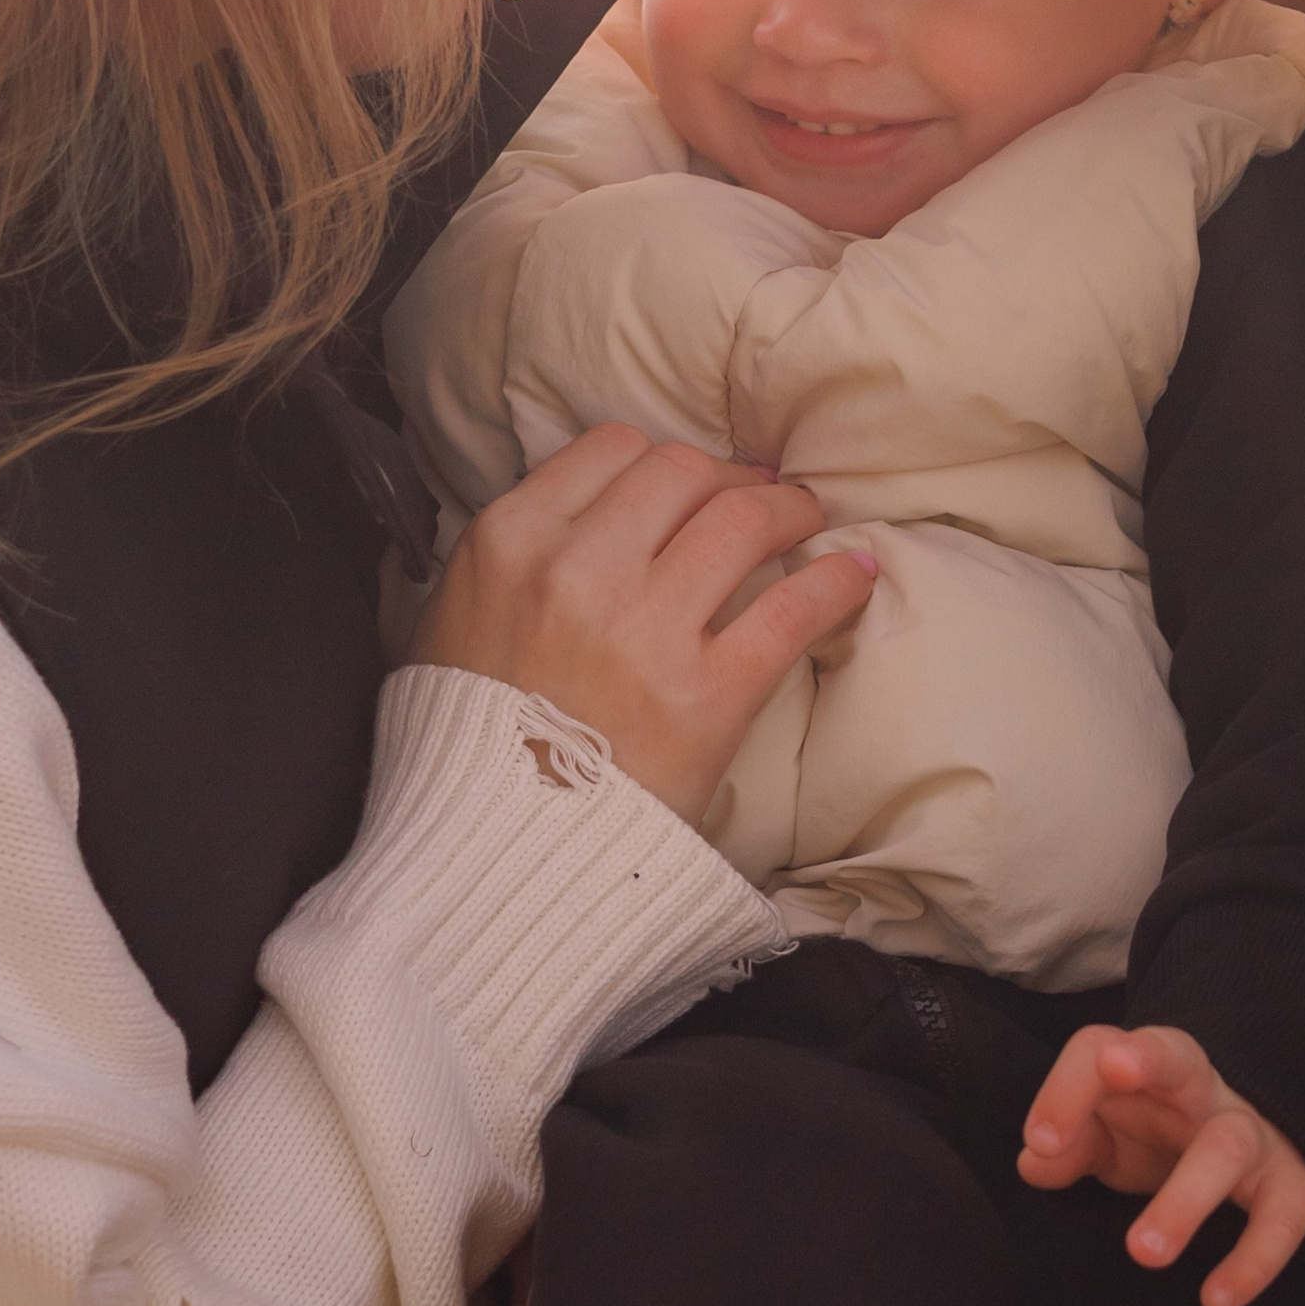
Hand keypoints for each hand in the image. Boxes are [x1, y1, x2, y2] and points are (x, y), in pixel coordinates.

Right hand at [414, 423, 873, 827]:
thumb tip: (579, 513)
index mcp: (510, 540)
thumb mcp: (449, 620)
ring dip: (787, 511)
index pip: (612, 449)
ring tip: (806, 522)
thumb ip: (511, 555)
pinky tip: (854, 576)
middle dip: (729, 477)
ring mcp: (646, 629)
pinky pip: (792, 608)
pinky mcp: (706, 694)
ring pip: (743, 519)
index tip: (689, 482)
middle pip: (684, 472)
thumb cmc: (465, 743)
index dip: (663, 460)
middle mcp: (578, 569)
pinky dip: (834, 584)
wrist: (491, 856)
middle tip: (757, 496)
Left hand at [1017, 1020, 1304, 1305]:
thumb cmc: (1155, 1138)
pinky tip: (1215, 1301)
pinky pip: (1283, 1216)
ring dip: (1184, 1199)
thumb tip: (1036, 1161)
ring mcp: (1253, 1130)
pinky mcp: (1293, 1183)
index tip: (1039, 1142)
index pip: (1097, 1048)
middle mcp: (1203, 1086)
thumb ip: (1070, 1144)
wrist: (1249, 1147)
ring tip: (1142, 1253)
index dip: (1065, 1089)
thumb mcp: (1106, 1136)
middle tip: (1070, 1142)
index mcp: (1147, 1066)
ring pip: (1227, 1145)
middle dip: (1139, 1074)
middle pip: (1176, 1058)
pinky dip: (1254, 1261)